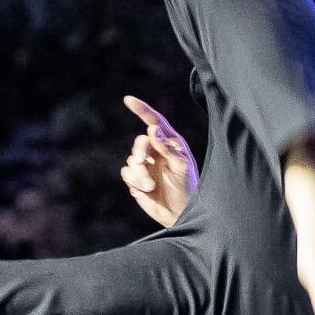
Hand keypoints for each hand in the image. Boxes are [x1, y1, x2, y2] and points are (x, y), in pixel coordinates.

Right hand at [121, 96, 195, 226]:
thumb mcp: (181, 166)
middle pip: (140, 142)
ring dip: (139, 173)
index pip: (155, 122)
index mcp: (171, 143)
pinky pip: (127, 174)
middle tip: (142, 160)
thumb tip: (152, 129)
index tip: (128, 100)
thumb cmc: (187, 189)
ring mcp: (146, 166)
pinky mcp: (137, 180)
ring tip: (150, 185)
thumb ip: (167, 148)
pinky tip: (145, 190)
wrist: (180, 214)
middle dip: (139, 151)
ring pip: (131, 160)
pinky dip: (134, 181)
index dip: (142, 110)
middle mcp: (157, 152)